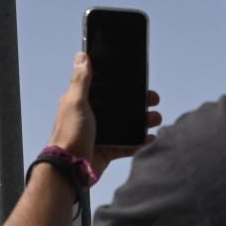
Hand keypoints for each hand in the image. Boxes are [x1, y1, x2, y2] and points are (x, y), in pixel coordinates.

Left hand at [48, 53, 162, 177]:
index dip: (122, 84)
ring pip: (128, 124)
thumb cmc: (69, 134)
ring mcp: (102, 134)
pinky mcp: (108, 151)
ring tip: (156, 119)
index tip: (138, 80)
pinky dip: (140, 142)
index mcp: (84, 103)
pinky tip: (150, 138)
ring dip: (143, 121)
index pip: (106, 89)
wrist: (70, 169)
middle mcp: (93, 117)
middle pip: (121, 106)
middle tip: (153, 100)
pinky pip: (129, 145)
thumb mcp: (76, 102)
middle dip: (139, 103)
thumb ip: (81, 80)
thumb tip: (82, 56)